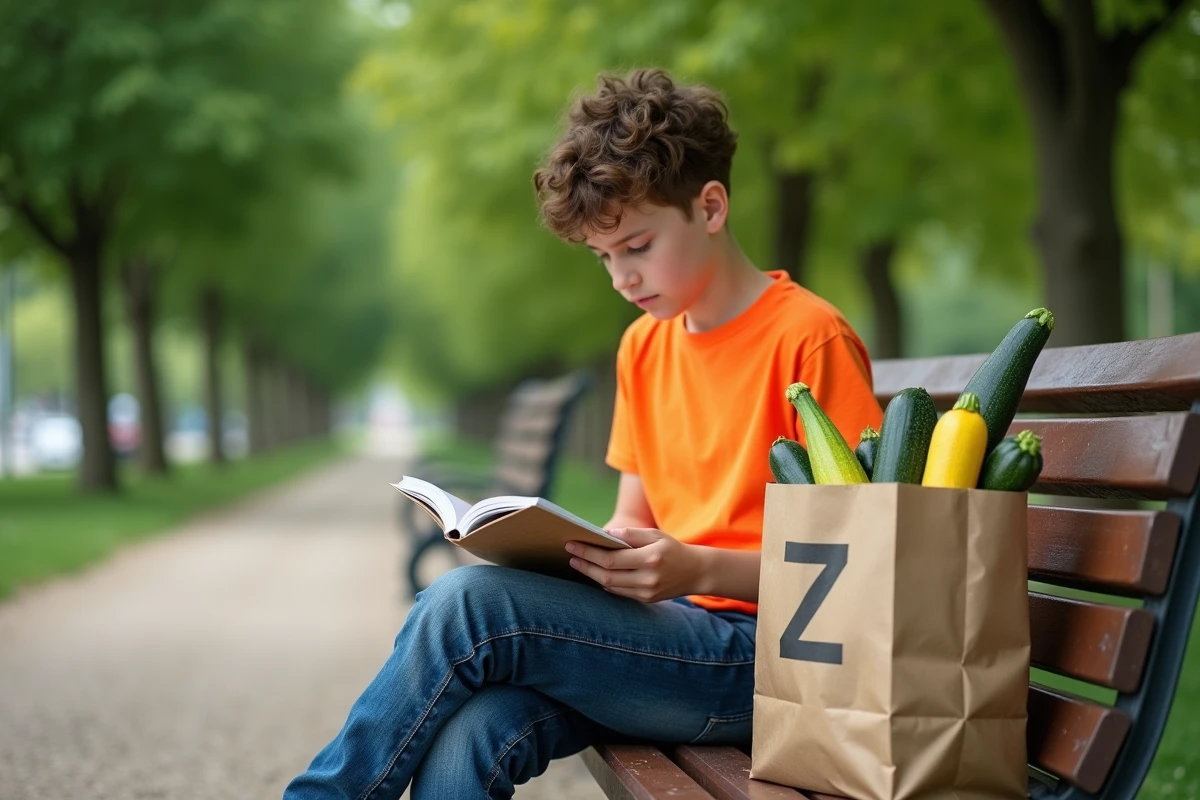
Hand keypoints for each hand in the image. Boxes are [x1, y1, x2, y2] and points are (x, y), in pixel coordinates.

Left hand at [565, 527, 704, 602]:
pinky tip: (596, 573)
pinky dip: (605, 582)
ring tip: (578, 563)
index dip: (589, 553)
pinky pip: (619, 592)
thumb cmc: (672, 548)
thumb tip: (605, 535)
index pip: (611, 558)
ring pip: (610, 585)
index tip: (572, 544)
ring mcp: (646, 592)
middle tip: (570, 555)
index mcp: (650, 559)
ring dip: (592, 575)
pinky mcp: (645, 600)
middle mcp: (648, 578)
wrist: (695, 572)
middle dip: (585, 565)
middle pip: (606, 575)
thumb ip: (630, 534)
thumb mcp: (655, 534)